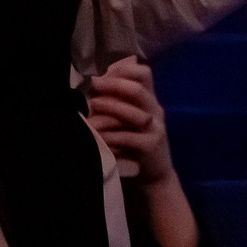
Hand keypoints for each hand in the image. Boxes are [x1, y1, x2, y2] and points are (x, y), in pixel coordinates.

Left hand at [87, 58, 174, 185]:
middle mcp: (155, 110)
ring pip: (134, 113)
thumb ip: (117, 103)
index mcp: (150, 100)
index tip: (102, 73)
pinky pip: (129, 137)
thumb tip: (91, 86)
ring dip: (111, 107)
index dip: (123, 70)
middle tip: (93, 85)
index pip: (144, 74)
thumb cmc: (134, 145)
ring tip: (92, 106)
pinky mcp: (151, 146)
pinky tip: (97, 134)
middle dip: (113, 85)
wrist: (154, 177)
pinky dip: (111, 135)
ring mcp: (156, 128)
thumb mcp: (128, 121)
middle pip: (138, 90)